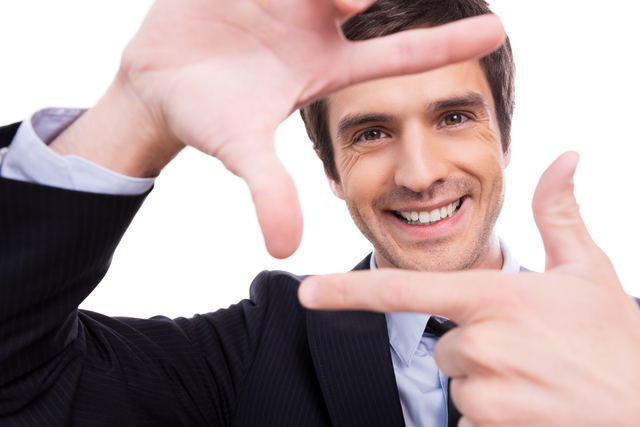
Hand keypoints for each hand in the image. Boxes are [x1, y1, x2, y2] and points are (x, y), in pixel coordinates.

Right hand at [49, 0, 503, 258]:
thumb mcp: (241, 149)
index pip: (398, 55)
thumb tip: (285, 251)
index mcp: (326, 66)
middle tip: (351, 0)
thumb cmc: (204, 114)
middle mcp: (316, 25)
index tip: (499, 33)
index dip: (446, 45)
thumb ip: (269, 191)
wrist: (154, 84)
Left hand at [299, 152, 639, 425]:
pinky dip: (495, 419)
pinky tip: (534, 412)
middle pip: (442, 345)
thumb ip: (560, 214)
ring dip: (486, 385)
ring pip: (456, 385)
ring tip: (536, 384)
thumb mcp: (588, 272)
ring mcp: (485, 392)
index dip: (349, 291)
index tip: (307, 291)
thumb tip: (567, 155)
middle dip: (475, 350)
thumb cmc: (616, 342)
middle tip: (529, 355)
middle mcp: (482, 343)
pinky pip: (467, 422)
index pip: (404, 291)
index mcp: (495, 297)